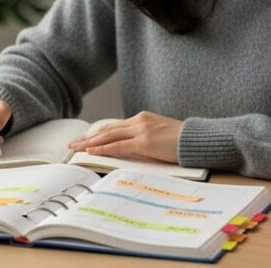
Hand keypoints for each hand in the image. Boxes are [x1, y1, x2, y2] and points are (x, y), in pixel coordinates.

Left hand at [67, 111, 181, 163]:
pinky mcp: (144, 142)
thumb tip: (131, 148)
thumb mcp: (160, 135)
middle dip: (88, 137)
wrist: (197, 139)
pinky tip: (92, 152)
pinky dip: (103, 149)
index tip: (86, 139)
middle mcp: (139, 121)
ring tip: (77, 148)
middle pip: (107, 129)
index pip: (114, 126)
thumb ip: (145, 138)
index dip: (98, 133)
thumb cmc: (182, 140)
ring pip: (108, 136)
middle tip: (73, 143)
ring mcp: (141, 130)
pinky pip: (118, 146)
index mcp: (142, 118)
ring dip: (90, 143)